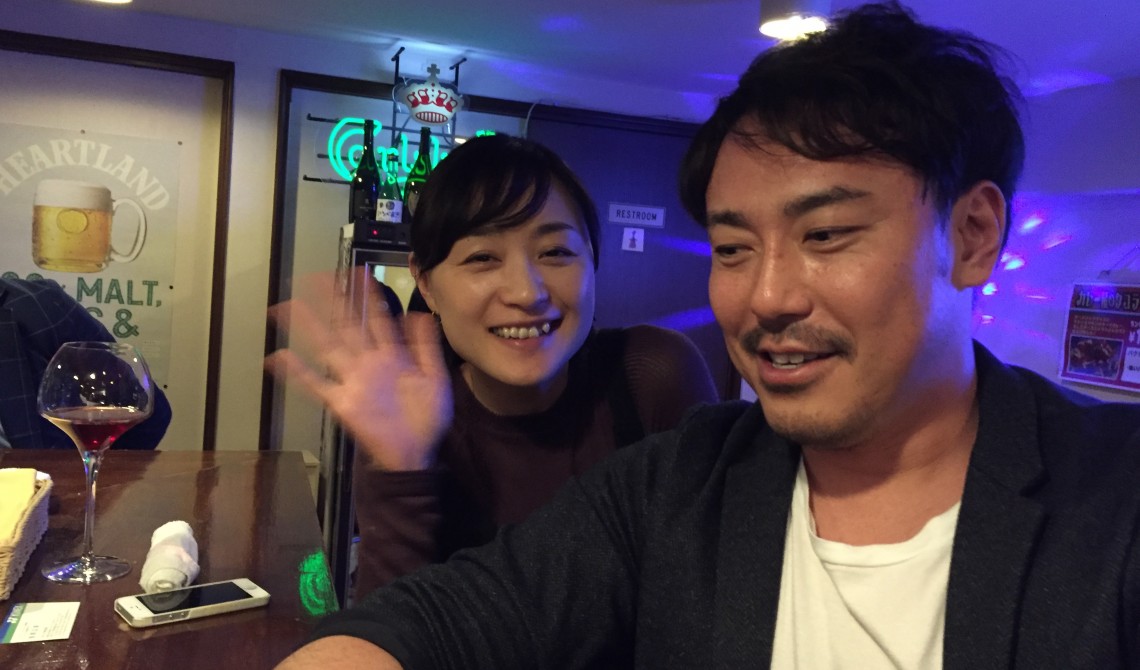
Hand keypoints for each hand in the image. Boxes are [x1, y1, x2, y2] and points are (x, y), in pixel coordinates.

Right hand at [265, 271, 451, 471]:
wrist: (415, 452)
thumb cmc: (426, 419)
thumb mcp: (435, 379)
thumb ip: (427, 348)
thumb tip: (420, 315)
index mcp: (392, 356)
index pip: (378, 319)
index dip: (369, 296)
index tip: (359, 274)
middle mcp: (369, 363)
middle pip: (347, 325)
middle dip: (332, 301)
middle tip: (317, 277)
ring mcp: (353, 381)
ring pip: (327, 347)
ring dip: (309, 327)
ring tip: (290, 307)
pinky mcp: (342, 402)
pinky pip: (315, 384)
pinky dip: (296, 372)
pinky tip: (279, 358)